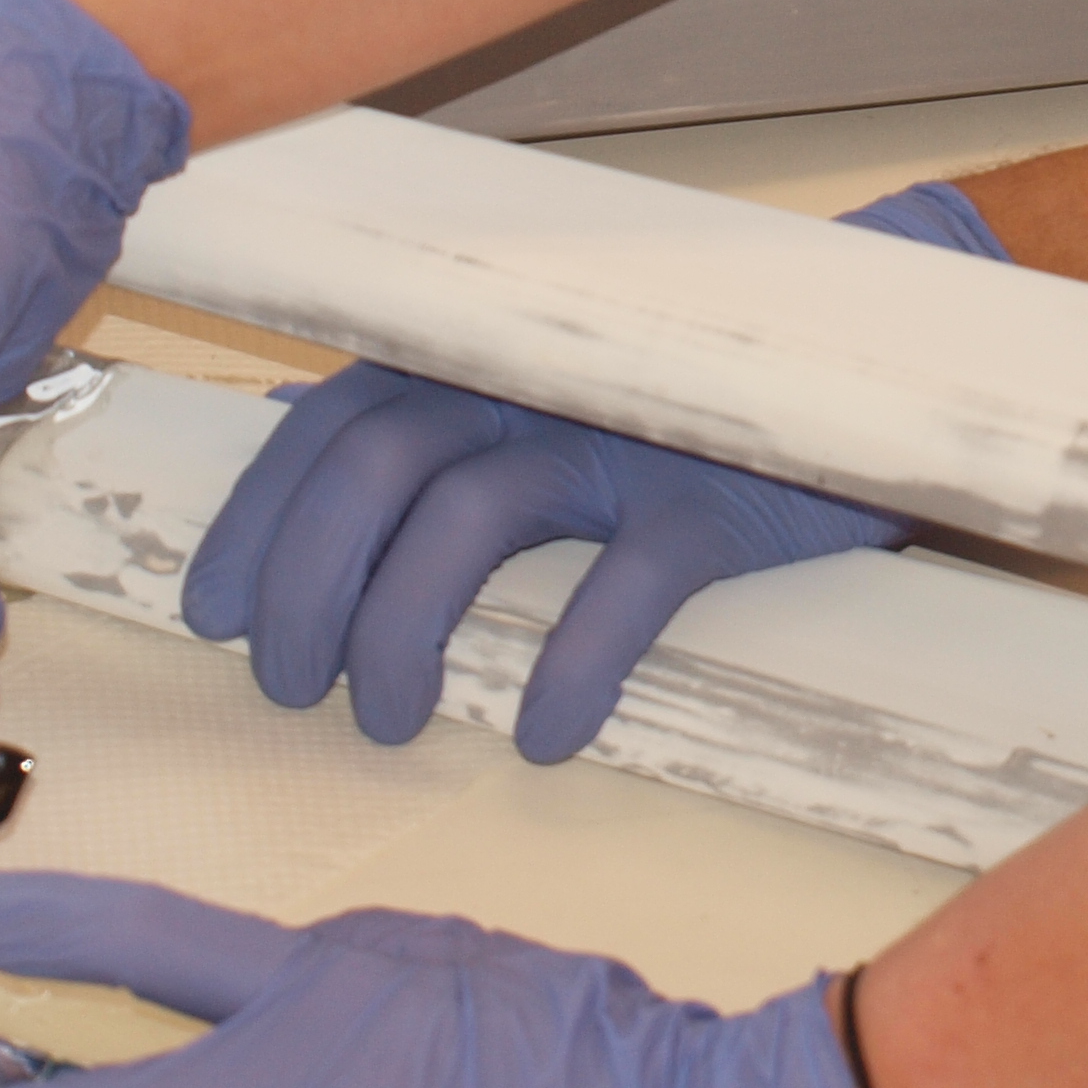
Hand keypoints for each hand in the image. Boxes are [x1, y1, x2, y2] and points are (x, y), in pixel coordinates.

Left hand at [184, 181, 1008, 761]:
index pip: (329, 421)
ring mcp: (625, 435)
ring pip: (472, 523)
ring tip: (388, 722)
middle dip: (310, 588)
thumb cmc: (677, 404)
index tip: (216, 614)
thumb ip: (440, 418)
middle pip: (376, 469)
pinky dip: (570, 666)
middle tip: (294, 688)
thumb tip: (304, 465)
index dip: (261, 519)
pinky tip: (541, 735)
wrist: (871, 365)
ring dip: (405, 634)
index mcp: (478, 351)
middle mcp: (534, 380)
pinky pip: (627, 584)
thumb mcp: (546, 393)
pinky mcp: (718, 498)